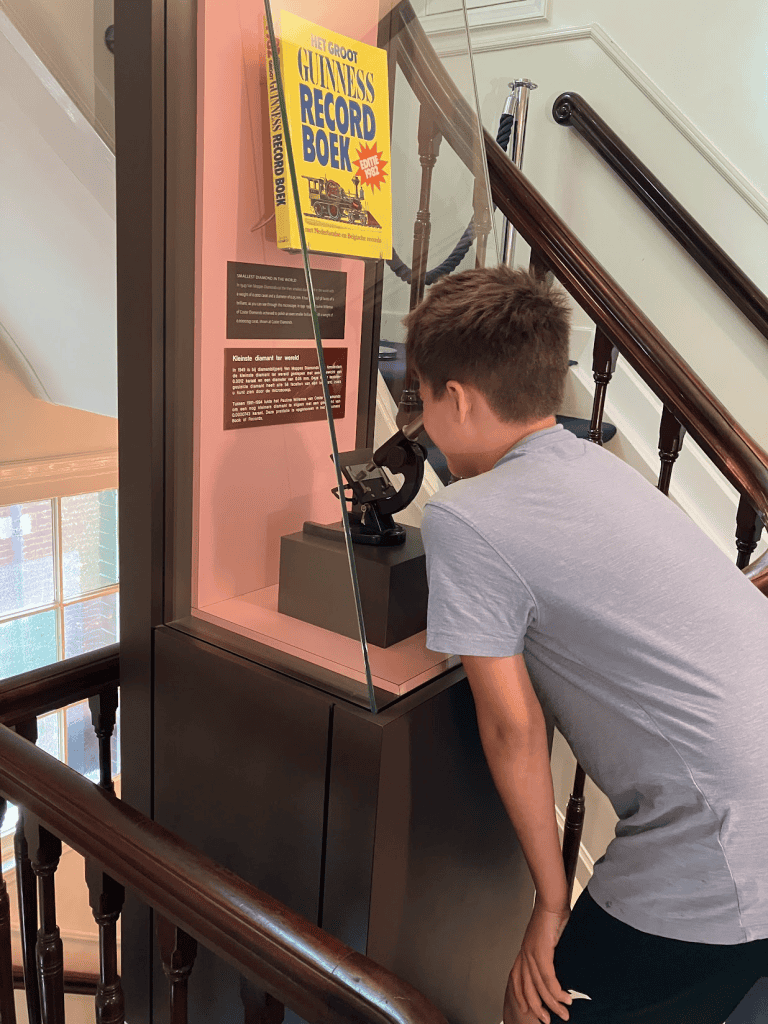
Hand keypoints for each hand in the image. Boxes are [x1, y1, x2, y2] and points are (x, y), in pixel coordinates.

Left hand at [504, 899, 572, 1023]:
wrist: (552, 901)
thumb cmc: (552, 917)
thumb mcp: (548, 940)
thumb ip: (549, 954)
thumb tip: (558, 966)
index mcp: (525, 952)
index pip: (517, 979)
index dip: (520, 996)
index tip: (526, 1010)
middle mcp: (525, 955)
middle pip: (527, 989)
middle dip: (537, 1008)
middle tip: (547, 1021)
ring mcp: (531, 954)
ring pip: (540, 987)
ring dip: (553, 1003)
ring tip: (564, 1014)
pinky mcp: (541, 952)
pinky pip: (548, 978)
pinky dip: (557, 991)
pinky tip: (565, 998)